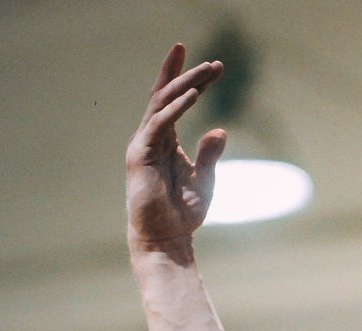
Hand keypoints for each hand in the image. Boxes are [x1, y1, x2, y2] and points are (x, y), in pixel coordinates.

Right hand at [126, 43, 226, 247]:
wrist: (166, 238)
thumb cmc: (183, 213)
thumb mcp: (205, 179)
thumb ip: (210, 154)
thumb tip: (220, 130)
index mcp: (165, 140)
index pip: (174, 102)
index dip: (189, 80)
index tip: (211, 64)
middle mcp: (151, 137)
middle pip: (167, 95)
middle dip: (187, 74)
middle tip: (214, 61)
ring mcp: (143, 144)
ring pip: (163, 103)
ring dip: (186, 84)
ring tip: (208, 70)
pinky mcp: (141, 155)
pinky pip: (159, 124)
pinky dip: (176, 108)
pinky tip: (194, 95)